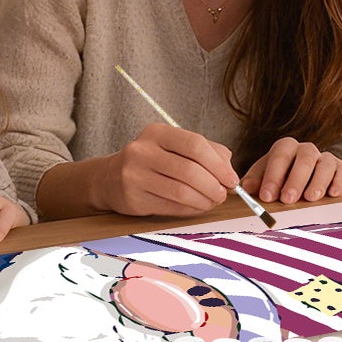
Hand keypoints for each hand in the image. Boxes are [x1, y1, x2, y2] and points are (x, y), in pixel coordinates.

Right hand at [95, 122, 238, 216]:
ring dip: (204, 200)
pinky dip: (190, 209)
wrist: (109, 178)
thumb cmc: (152, 161)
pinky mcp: (133, 199)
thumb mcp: (174, 146)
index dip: (218, 164)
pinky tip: (197, 207)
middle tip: (223, 194)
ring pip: (181, 192)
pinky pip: (171, 207)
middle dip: (213, 185)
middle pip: (189, 170)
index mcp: (157, 132)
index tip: (232, 179)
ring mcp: (134, 175)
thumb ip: (205, 151)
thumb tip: (229, 170)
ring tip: (212, 202)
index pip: (195, 144)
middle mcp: (142, 151)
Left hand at [242, 139, 341, 204]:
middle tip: (288, 199)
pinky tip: (333, 194)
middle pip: (305, 158)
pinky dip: (340, 182)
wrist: (301, 179)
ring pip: (326, 163)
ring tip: (311, 198)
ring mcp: (325, 158)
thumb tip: (246, 188)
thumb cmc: (279, 180)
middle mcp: (306, 150)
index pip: (280, 156)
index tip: (267, 195)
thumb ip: (254, 182)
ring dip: (318, 181)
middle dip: (295, 179)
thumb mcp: (263, 179)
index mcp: (285, 148)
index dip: (273, 176)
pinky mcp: (341, 169)